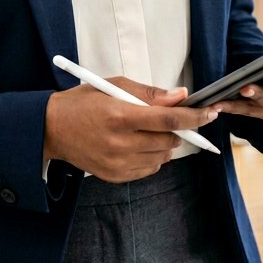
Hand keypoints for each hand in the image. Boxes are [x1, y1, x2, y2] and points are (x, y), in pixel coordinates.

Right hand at [44, 77, 218, 182]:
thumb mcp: (114, 86)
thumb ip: (149, 93)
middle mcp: (120, 143)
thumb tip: (180, 96)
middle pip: (169, 141)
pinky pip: (149, 169)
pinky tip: (136, 144)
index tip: (210, 113)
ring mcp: (118, 163)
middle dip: (178, 130)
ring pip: (162, 157)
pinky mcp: (115, 176)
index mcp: (120, 115)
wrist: (52, 128)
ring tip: (146, 131)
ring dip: (164, 143)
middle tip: (169, 120)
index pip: (168, 120)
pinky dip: (151, 157)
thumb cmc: (84, 102)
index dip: (193, 117)